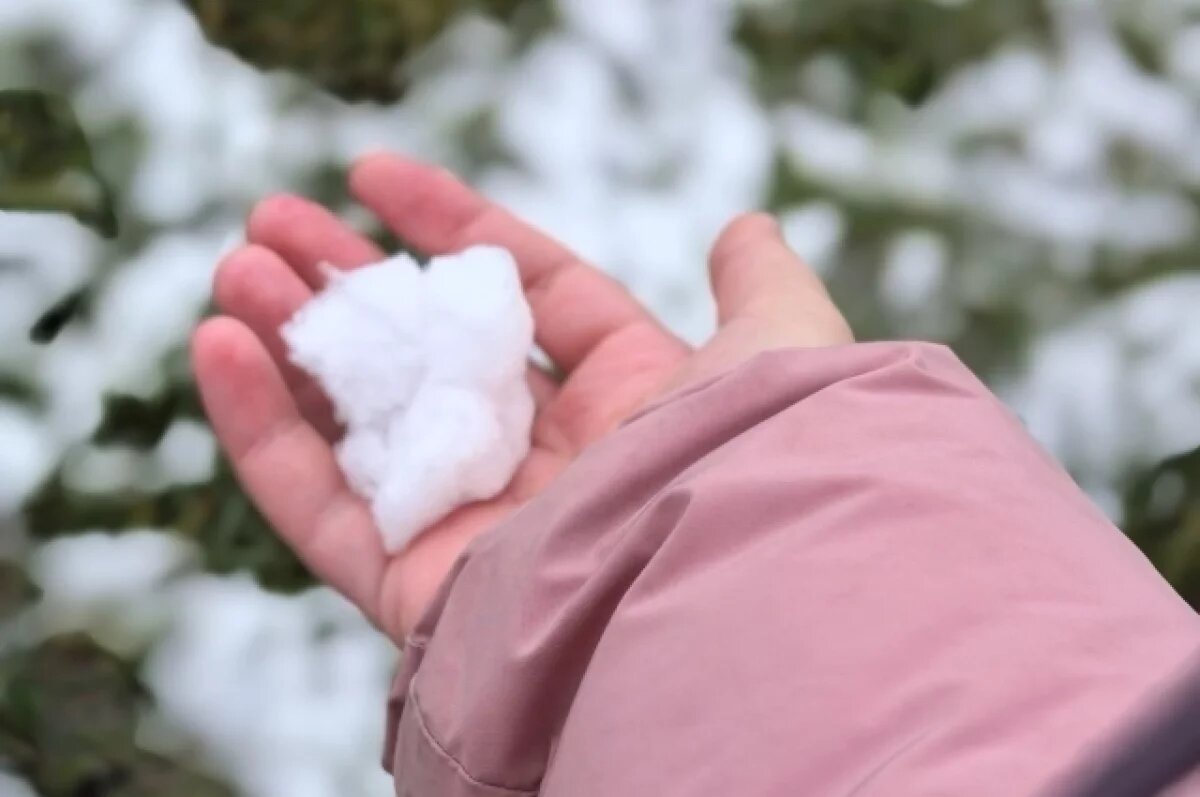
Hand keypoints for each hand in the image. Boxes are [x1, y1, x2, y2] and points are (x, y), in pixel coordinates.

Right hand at [192, 154, 852, 641]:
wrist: (727, 594)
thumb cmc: (760, 456)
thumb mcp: (780, 344)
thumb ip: (758, 286)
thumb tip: (747, 229)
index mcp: (627, 399)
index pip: (523, 294)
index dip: (450, 228)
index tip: (375, 176)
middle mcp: (549, 462)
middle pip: (426, 354)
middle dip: (350, 282)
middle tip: (275, 220)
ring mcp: (478, 524)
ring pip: (361, 424)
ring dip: (290, 342)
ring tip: (235, 267)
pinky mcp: (415, 587)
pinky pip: (317, 506)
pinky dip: (261, 430)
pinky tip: (219, 346)